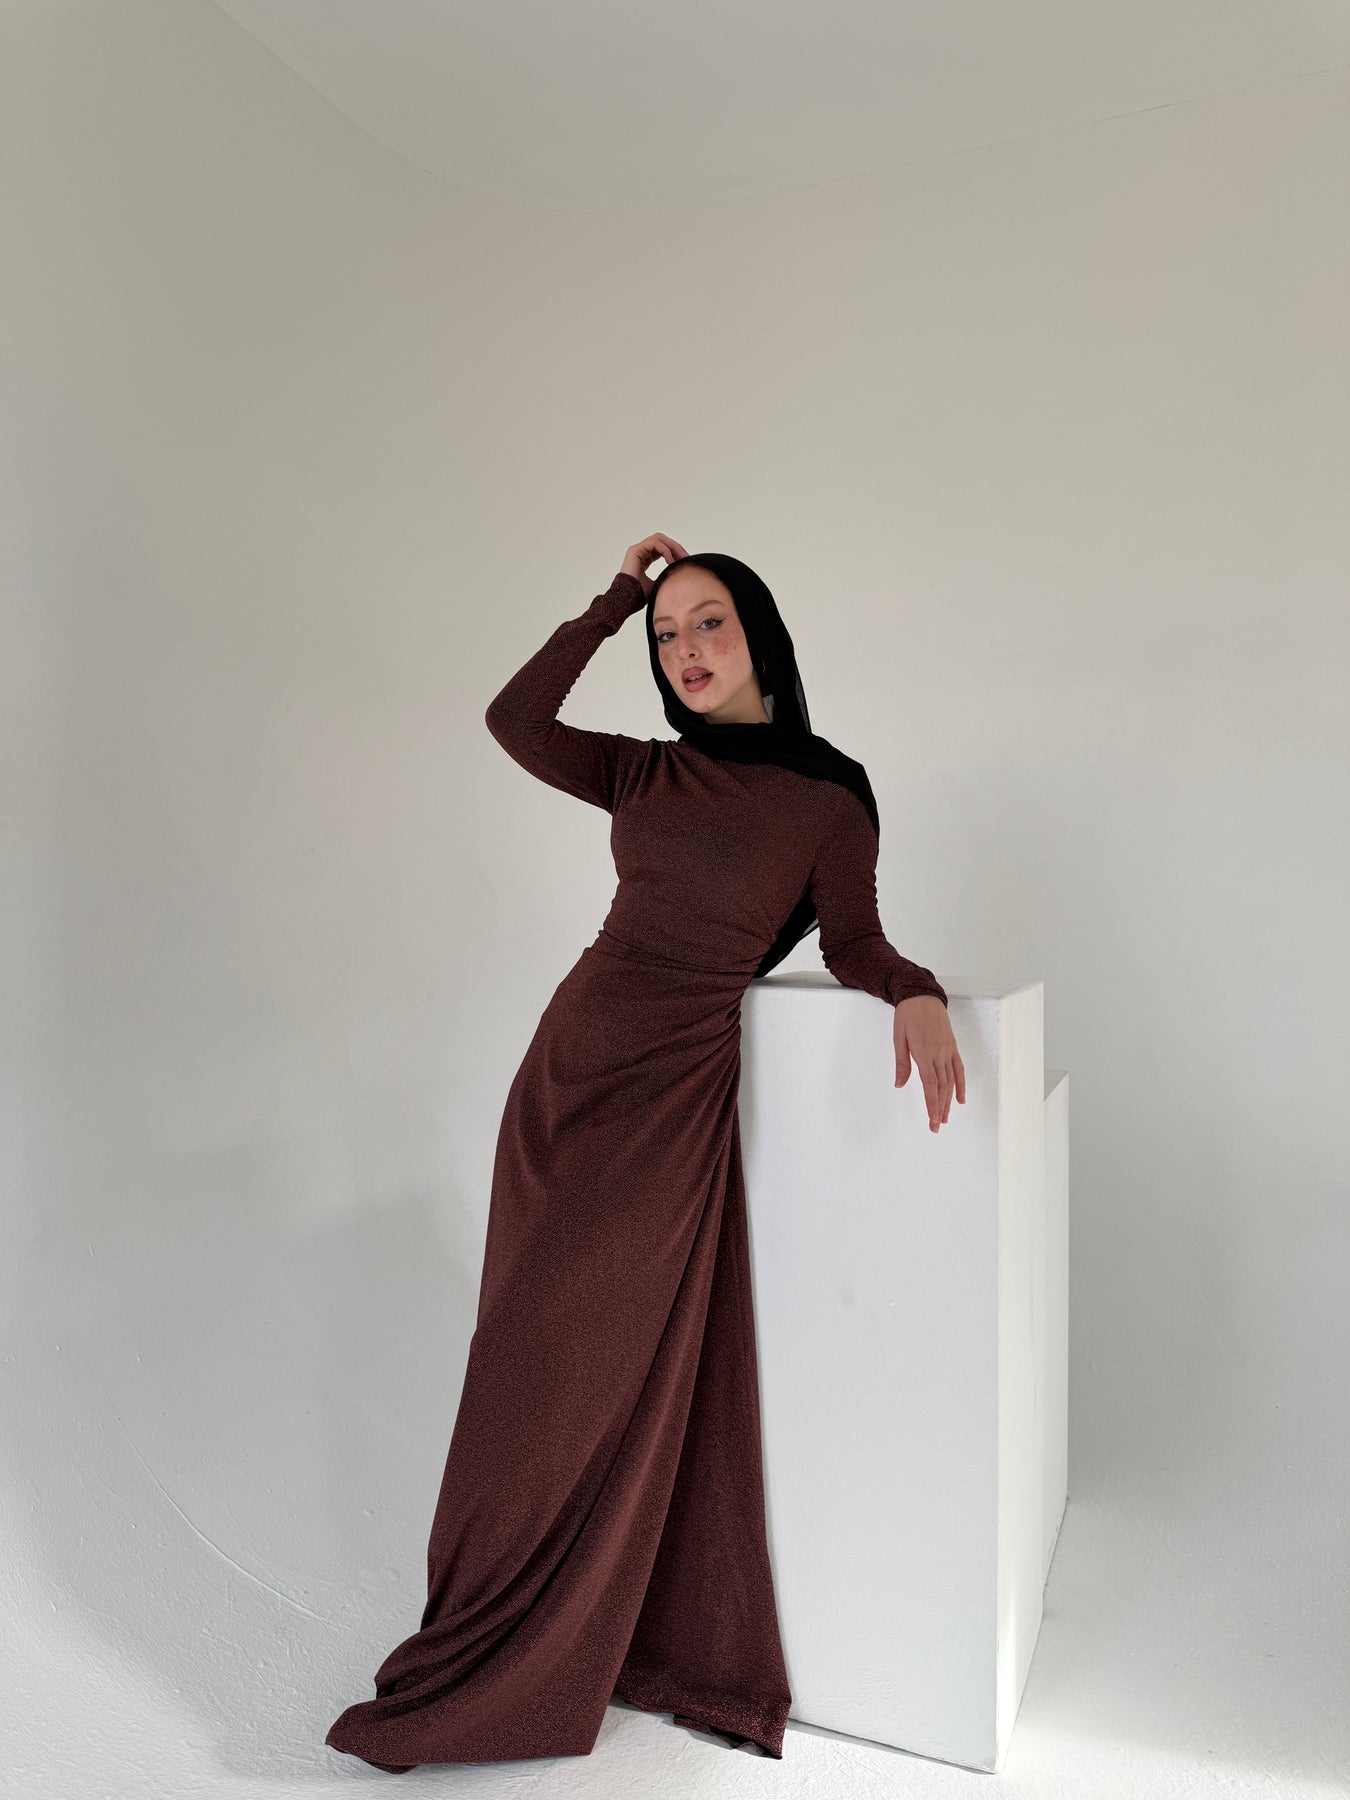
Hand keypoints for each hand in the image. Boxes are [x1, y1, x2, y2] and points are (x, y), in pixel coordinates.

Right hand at [620, 533, 688, 599]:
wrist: (628, 599)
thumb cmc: (640, 594)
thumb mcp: (659, 583)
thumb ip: (666, 575)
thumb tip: (680, 574)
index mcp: (645, 558)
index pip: (662, 548)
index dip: (675, 552)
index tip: (685, 560)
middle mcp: (641, 551)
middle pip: (662, 540)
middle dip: (676, 547)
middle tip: (686, 557)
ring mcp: (637, 549)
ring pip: (659, 538)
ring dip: (672, 546)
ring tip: (680, 558)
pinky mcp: (635, 550)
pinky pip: (654, 543)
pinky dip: (665, 550)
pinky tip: (670, 561)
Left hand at [894, 995, 964, 1132]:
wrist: (923, 995)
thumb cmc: (907, 1014)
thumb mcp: (898, 1037)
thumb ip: (901, 1062)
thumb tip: (899, 1084)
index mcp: (923, 1052)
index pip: (930, 1084)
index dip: (932, 1104)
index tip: (932, 1120)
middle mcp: (938, 1053)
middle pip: (942, 1087)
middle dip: (939, 1109)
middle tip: (936, 1126)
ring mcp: (948, 1050)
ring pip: (951, 1081)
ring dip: (949, 1101)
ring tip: (945, 1118)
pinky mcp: (952, 1047)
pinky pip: (959, 1069)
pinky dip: (961, 1085)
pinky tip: (961, 1099)